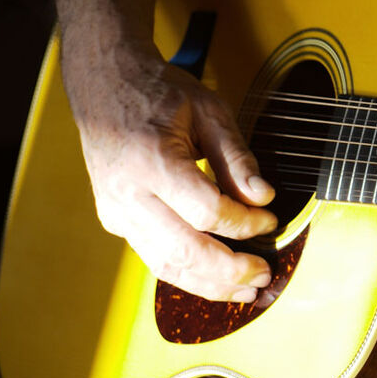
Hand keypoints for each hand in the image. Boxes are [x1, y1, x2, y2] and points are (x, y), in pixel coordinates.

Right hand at [63, 32, 278, 302]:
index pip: (206, 210)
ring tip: (245, 290)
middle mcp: (128, 194)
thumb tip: (263, 197)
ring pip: (164, 265)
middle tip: (263, 275)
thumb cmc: (160, 93)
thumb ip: (237, 156)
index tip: (270, 221)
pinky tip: (213, 278)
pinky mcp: (115, 221)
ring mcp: (117, 211)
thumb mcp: (209, 110)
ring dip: (208, 285)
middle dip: (228, 270)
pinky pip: (153, 256)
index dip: (243, 223)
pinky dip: (185, 273)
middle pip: (183, 250)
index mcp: (152, 161)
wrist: (106, 87)